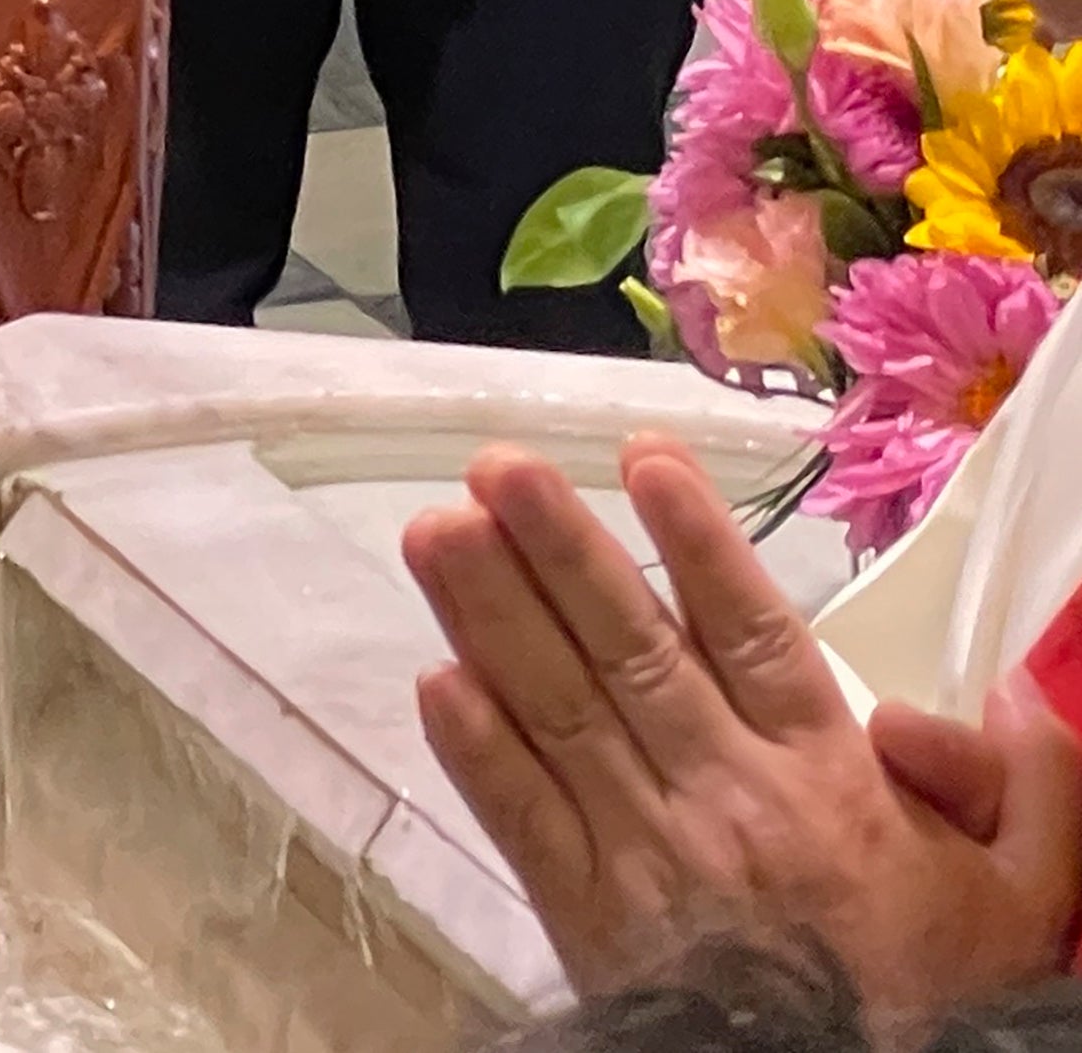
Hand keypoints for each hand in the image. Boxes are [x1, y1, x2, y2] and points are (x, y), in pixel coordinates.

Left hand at [407, 438, 1081, 1024]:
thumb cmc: (930, 997)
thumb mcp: (1023, 896)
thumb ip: (1029, 786)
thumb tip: (1007, 693)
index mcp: (829, 782)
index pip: (755, 637)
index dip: (698, 543)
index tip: (644, 458)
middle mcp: (727, 799)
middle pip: (632, 653)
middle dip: (560, 553)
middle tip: (496, 467)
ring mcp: (648, 854)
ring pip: (560, 713)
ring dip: (492, 619)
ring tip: (435, 531)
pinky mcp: (588, 918)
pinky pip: (525, 821)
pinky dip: (476, 752)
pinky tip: (433, 678)